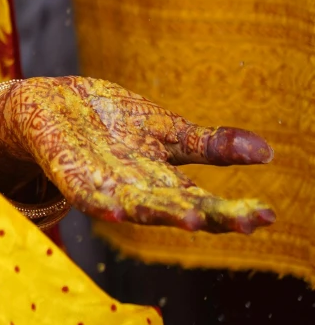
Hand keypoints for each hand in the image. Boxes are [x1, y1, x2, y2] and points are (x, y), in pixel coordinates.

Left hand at [0, 76, 274, 232]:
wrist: (55, 103)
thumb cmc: (113, 122)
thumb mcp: (170, 131)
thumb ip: (212, 145)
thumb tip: (268, 151)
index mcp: (164, 182)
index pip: (204, 202)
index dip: (233, 212)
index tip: (267, 215)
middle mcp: (138, 190)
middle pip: (177, 208)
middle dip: (209, 216)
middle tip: (246, 222)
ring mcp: (105, 186)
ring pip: (138, 204)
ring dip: (163, 213)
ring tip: (194, 221)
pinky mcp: (71, 174)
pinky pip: (89, 194)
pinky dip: (104, 202)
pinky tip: (121, 210)